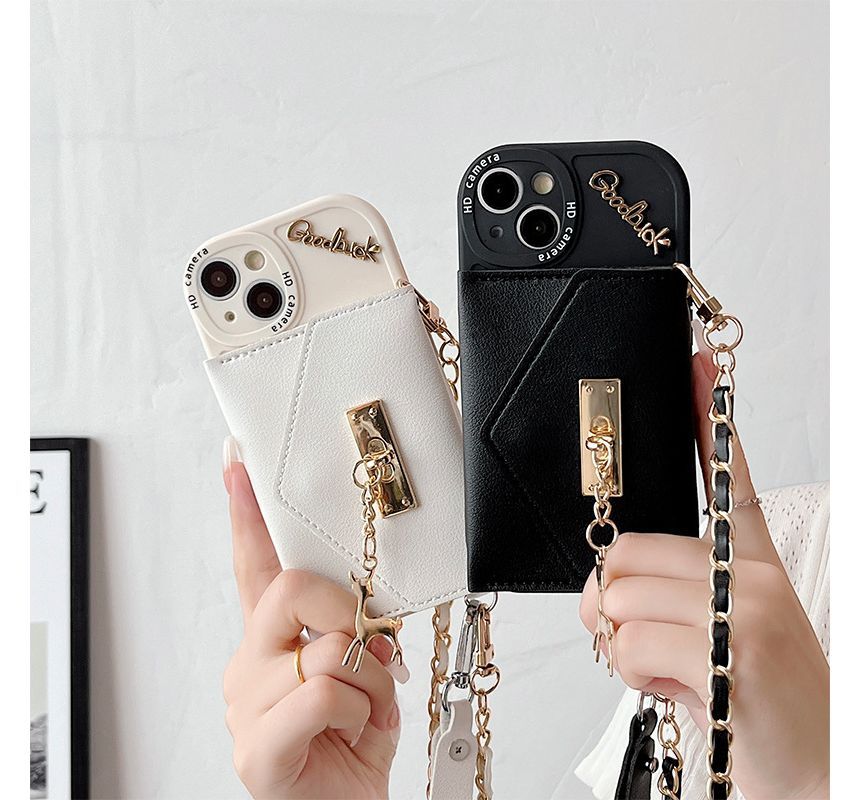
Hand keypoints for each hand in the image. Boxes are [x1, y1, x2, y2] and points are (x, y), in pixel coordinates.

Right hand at [222, 443, 402, 799]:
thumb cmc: (351, 743)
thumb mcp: (364, 677)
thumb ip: (357, 635)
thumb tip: (370, 617)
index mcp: (271, 642)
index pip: (253, 565)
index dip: (247, 514)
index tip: (239, 463)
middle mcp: (249, 664)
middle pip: (289, 588)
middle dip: (344, 607)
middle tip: (367, 642)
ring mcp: (246, 706)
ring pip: (323, 647)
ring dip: (370, 678)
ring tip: (371, 709)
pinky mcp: (257, 750)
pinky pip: (324, 694)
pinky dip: (361, 712)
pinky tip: (355, 734)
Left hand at [579, 346, 828, 798]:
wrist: (812, 771)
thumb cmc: (751, 702)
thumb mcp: (714, 632)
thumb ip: (664, 593)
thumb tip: (600, 584)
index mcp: (750, 561)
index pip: (728, 472)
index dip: (708, 411)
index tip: (695, 361)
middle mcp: (751, 574)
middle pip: (622, 551)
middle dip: (611, 603)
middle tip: (645, 637)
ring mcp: (745, 608)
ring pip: (617, 598)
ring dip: (624, 645)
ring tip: (675, 667)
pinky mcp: (735, 652)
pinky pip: (631, 643)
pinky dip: (637, 674)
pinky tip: (682, 688)